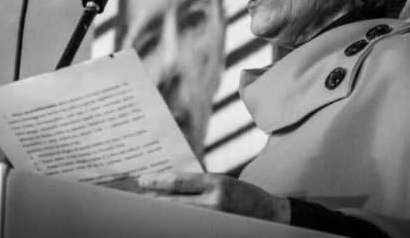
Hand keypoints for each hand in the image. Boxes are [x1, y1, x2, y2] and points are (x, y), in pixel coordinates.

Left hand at [136, 171, 290, 223]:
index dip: (157, 181)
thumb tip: (169, 186)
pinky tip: (168, 221)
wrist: (271, 215)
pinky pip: (188, 227)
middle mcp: (214, 202)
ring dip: (162, 213)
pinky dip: (176, 223)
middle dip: (154, 199)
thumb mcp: (224, 182)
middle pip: (174, 202)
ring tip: (149, 209)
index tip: (142, 180)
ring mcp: (214, 219)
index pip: (179, 182)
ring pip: (178, 216)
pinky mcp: (215, 229)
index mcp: (216, 183)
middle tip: (138, 196)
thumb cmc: (245, 196)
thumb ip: (200, 184)